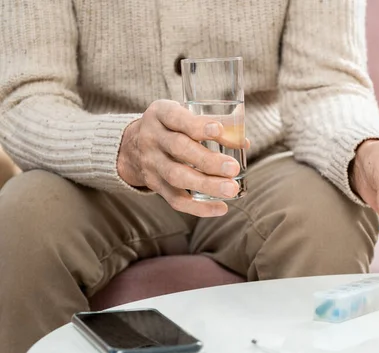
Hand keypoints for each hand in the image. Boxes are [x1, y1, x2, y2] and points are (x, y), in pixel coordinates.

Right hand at [117, 99, 248, 216]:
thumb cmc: (171, 127)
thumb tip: (243, 141)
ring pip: (177, 177)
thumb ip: (214, 123)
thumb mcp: (183, 114)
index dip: (197, 125)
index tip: (218, 130)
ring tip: (231, 189)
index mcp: (160, 114)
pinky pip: (175, 200)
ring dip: (206, 185)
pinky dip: (199, 207)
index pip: (176, 118)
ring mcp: (151, 163)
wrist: (132, 147)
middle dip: (207, 160)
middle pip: (179, 149)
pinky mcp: (155, 185)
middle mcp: (152, 138)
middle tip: (233, 168)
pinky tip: (221, 208)